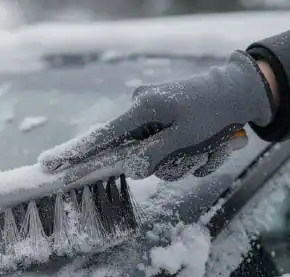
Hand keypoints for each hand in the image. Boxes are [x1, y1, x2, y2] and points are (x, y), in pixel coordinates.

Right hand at [38, 51, 275, 181]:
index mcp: (141, 110)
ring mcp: (157, 121)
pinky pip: (176, 155)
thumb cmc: (213, 111)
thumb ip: (155, 154)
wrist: (240, 93)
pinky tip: (215, 145)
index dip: (76, 154)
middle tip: (196, 155)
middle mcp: (143, 114)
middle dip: (171, 164)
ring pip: (163, 161)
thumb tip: (131, 170)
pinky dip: (197, 157)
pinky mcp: (169, 127)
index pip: (102, 137)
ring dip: (190, 162)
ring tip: (212, 146)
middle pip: (139, 157)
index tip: (49, 164)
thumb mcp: (185, 135)